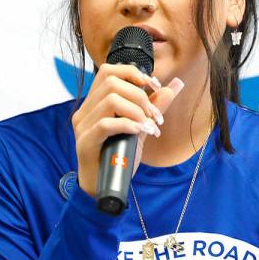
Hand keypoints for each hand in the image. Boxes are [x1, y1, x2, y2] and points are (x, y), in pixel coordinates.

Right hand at [72, 63, 183, 197]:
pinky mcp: (85, 142)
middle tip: (154, 116)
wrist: (105, 188)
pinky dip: (128, 125)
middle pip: (112, 82)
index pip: (109, 71)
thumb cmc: (120, 157)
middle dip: (140, 95)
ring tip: (149, 126)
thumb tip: (175, 83)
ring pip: (111, 100)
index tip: (154, 86)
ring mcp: (82, 126)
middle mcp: (85, 110)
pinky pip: (106, 124)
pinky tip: (139, 132)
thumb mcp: (140, 126)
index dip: (134, 73)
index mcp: (95, 103)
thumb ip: (155, 105)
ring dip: (137, 111)